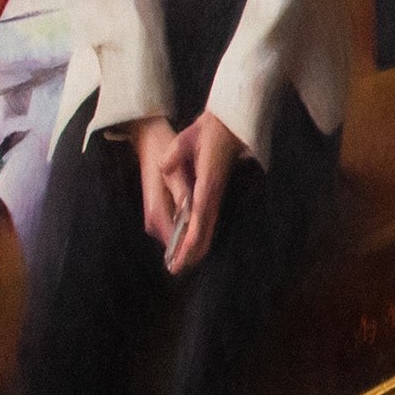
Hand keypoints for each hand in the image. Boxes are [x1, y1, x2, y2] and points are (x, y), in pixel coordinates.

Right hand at [130, 116, 190, 257]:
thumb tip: (189, 213)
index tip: (196, 259)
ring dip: (186, 244)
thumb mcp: (174, 170)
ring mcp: (154, 215)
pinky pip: (173, 228)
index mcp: (156, 208)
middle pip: (172, 243)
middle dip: (187, 251)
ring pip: (172, 237)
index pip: (172, 239)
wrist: (147, 139)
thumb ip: (181, 194)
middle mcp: (152, 216)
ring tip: (200, 254)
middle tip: (201, 259)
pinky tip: (198, 236)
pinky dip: (184, 233)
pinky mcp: (158, 210)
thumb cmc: (163, 151)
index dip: (185, 251)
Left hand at [163, 110, 247, 275]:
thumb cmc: (209, 130)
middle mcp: (213, 192)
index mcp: (208, 182)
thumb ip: (174, 154)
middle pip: (205, 229)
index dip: (191, 238)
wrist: (231, 124)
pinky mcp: (214, 192)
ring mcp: (216, 194)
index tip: (183, 255)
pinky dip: (198, 235)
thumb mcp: (188, 137)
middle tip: (176, 269)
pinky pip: (207, 220)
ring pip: (207, 227)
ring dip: (195, 246)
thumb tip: (164, 168)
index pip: (199, 216)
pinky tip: (190, 243)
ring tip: (180, 263)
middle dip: (192, 251)